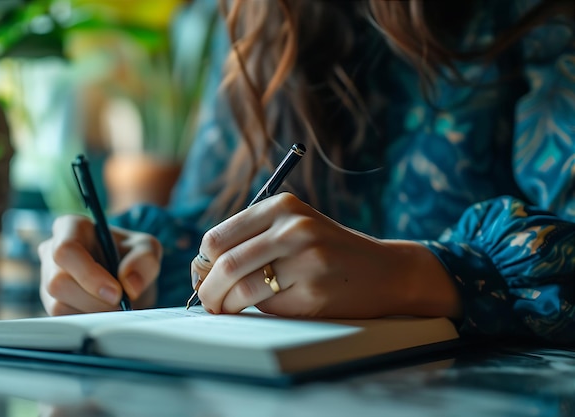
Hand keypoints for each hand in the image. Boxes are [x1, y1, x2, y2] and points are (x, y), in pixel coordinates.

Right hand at [39, 215, 161, 315]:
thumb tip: (129, 285)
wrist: (128, 279)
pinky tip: (105, 312)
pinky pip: (63, 319)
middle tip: (121, 304)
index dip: (89, 274)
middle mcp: (51, 251)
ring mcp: (47, 278)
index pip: (66, 250)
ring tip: (116, 307)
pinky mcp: (51, 302)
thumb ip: (144, 261)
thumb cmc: (133, 256)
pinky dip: (88, 321)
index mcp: (71, 227)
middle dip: (94, 300)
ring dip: (93, 312)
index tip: (116, 292)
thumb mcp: (148, 249)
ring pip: (57, 305)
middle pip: (58, 282)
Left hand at [192, 193, 460, 318]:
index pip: (219, 236)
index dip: (202, 261)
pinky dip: (250, 309)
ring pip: (241, 286)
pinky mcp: (313, 289)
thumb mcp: (294, 227)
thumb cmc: (329, 251)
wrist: (384, 271)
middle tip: (206, 300)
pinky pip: (265, 303)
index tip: (202, 275)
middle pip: (225, 263)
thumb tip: (201, 269)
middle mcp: (293, 227)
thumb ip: (252, 239)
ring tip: (223, 308)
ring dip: (223, 303)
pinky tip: (254, 309)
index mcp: (282, 206)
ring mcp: (305, 257)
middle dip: (206, 288)